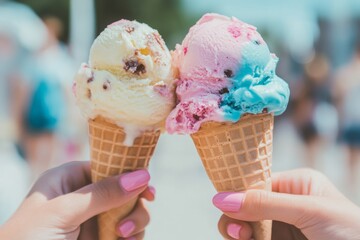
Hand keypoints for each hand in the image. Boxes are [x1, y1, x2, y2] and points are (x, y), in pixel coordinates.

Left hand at [0, 161, 154, 239]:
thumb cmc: (28, 239)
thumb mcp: (63, 211)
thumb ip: (102, 194)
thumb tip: (141, 175)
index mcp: (68, 179)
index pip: (107, 165)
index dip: (128, 172)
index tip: (147, 183)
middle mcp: (84, 196)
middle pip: (124, 189)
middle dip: (134, 202)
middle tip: (134, 216)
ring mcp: (94, 219)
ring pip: (130, 211)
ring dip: (135, 221)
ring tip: (122, 235)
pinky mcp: (100, 238)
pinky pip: (127, 232)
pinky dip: (132, 236)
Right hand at [212, 169, 359, 239]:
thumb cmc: (351, 231)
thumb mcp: (308, 210)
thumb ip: (265, 203)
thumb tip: (221, 198)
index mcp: (296, 185)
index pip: (256, 182)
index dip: (238, 191)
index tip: (223, 203)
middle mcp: (286, 204)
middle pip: (246, 205)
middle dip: (236, 215)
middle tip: (237, 231)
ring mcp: (282, 227)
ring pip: (246, 225)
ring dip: (237, 231)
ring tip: (241, 237)